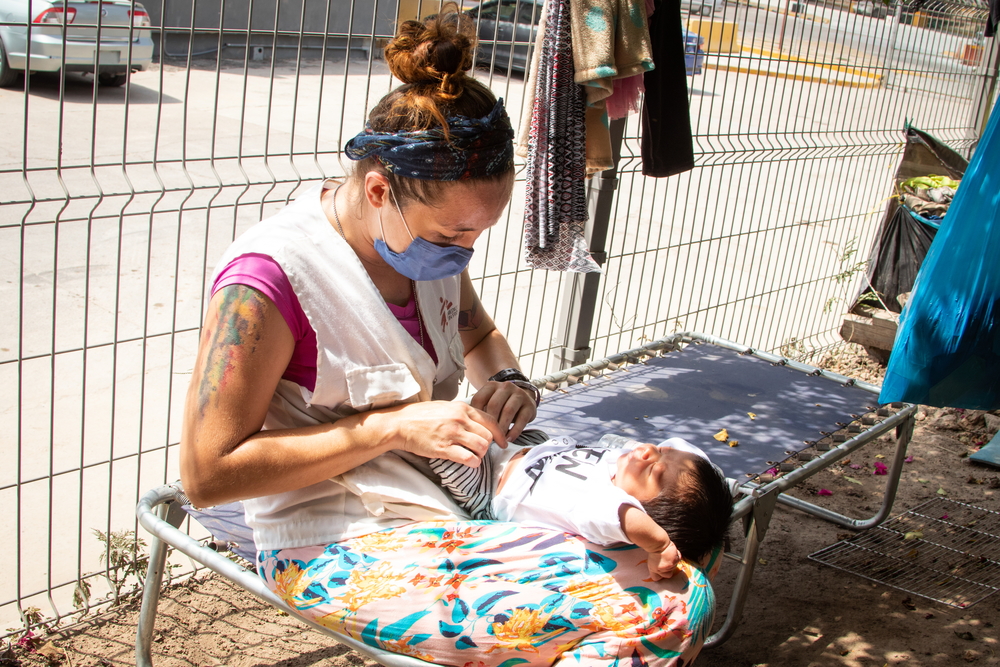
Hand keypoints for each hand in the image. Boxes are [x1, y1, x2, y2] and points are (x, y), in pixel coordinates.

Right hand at [390, 400, 506, 466]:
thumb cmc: (422, 415)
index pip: (491, 420)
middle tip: (481, 450)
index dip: (500, 433)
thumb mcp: (446, 407)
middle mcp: (460, 419)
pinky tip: (468, 462)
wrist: (401, 423)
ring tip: (474, 456)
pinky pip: (469, 458)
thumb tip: (479, 422)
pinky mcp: (444, 448)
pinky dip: (473, 463)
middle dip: (488, 445)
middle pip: (488, 435)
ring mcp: (452, 434)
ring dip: (481, 455)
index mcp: (462, 408)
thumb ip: (463, 413)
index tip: (503, 442)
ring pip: (482, 447)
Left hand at [471, 381, 536, 441]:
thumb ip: (480, 410)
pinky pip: (522, 419)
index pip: (479, 399)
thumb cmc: (502, 405)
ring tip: (498, 439)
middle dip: (490, 423)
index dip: (476, 415)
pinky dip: (515, 431)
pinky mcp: (529, 405)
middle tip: (487, 437)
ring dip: (502, 427)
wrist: (524, 399)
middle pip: (494, 405)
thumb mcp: (490, 402)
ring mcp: (519, 394)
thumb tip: (470, 427)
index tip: (475, 429)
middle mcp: (505, 387)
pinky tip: (509, 439)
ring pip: (508, 411)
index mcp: (491, 386)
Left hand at [647, 539, 681, 580]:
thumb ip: (655, 568)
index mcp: (654, 570)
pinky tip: (671, 552)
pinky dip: (676, 556)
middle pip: (668, 575)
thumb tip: (660, 572)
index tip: (661, 572)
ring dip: (672, 562)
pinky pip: (678, 560)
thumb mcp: (650, 561)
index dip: (659, 576)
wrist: (658, 542)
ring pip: (674, 568)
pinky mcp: (676, 560)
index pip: (657, 579)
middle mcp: (662, 569)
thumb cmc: (653, 549)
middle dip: (667, 570)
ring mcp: (670, 565)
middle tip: (665, 563)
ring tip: (667, 555)